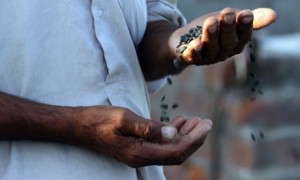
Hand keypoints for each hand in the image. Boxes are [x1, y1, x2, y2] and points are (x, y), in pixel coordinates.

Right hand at [72, 106, 211, 166]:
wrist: (79, 126)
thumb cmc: (99, 120)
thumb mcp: (124, 119)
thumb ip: (149, 128)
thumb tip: (174, 134)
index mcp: (141, 152)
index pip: (176, 150)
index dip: (194, 139)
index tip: (207, 125)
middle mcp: (142, 157)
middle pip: (176, 152)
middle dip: (194, 138)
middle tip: (206, 122)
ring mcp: (139, 153)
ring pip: (169, 149)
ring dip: (184, 136)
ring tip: (195, 121)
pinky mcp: (136, 147)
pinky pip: (160, 144)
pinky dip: (171, 134)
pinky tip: (178, 123)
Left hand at [169, 8, 276, 64]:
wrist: (184, 38)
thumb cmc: (212, 28)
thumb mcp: (230, 20)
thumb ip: (250, 19)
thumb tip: (274, 15)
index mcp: (236, 44)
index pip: (243, 36)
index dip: (245, 26)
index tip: (246, 14)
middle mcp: (222, 53)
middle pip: (227, 42)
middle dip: (228, 28)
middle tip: (227, 13)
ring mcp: (206, 57)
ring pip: (210, 48)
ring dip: (211, 35)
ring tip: (211, 21)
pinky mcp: (190, 57)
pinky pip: (193, 56)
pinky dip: (194, 50)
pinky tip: (195, 43)